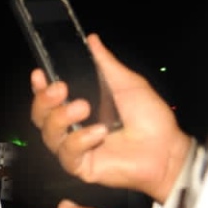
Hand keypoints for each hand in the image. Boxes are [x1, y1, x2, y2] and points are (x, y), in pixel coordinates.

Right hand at [30, 33, 190, 202]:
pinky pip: (67, 154)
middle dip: (44, 101)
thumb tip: (92, 40)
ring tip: (83, 107)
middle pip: (40, 117)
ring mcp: (74, 150)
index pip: (48, 99)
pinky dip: (80, 140)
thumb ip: (105, 64)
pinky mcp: (81, 167)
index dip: (39, 87)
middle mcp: (72, 129)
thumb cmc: (150, 119)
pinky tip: (99, 133)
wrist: (168, 148)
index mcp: (78, 109)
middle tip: (61, 88)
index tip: (39, 73)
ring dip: (61, 118)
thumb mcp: (127, 84)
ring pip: (49, 135)